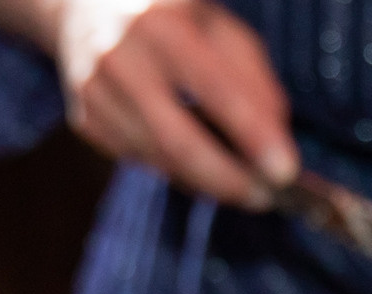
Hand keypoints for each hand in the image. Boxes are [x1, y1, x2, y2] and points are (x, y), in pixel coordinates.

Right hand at [0, 0, 296, 206]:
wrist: (87, 7)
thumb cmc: (172, 18)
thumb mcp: (218, 27)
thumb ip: (252, 78)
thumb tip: (277, 140)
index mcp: (161, 22)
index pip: (214, 87)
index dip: (251, 133)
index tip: (285, 170)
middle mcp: (120, 57)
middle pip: (178, 140)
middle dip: (227, 178)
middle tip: (265, 197)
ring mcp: (95, 92)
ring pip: (160, 159)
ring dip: (207, 181)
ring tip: (243, 187)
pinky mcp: (86, 119)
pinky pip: (142, 160)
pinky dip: (178, 170)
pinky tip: (199, 166)